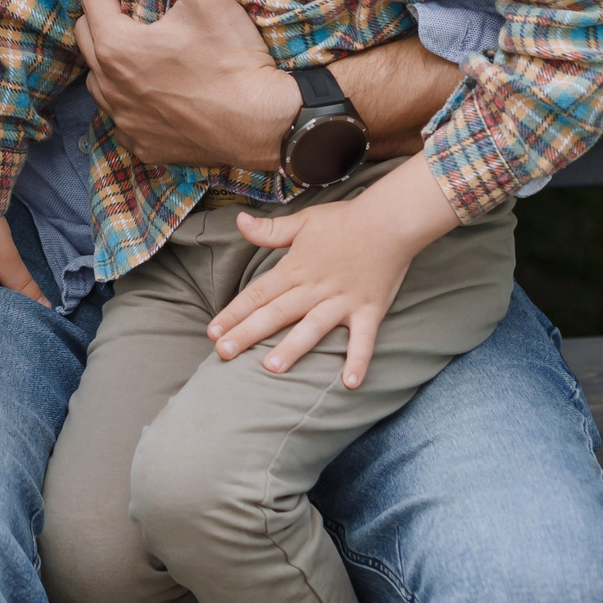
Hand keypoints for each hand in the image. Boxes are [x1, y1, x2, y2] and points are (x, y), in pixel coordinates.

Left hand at [74, 0, 297, 169]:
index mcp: (117, 46)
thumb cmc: (236, 58)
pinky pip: (122, 118)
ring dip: (112, 61)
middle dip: (103, 17)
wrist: (268, 123)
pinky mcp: (143, 145)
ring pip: (99, 81)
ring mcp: (125, 120)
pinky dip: (131, 101)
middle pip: (86, 38)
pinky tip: (158, 90)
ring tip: (144, 47)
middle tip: (134, 7)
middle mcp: (110, 87)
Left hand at [208, 156, 456, 388]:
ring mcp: (342, 301)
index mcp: (295, 268)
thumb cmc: (345, 220)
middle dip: (248, 333)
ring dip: (293, 347)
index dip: (234, 313)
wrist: (390, 218)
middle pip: (276, 313)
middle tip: (224, 354)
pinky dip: (358, 360)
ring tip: (271, 367)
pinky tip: (349, 383)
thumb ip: (270, 229)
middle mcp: (315, 287)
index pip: (258, 293)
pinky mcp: (369, 310)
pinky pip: (363, 339)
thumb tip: (239, 221)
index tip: (212, 332)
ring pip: (312, 327)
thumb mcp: (302, 221)